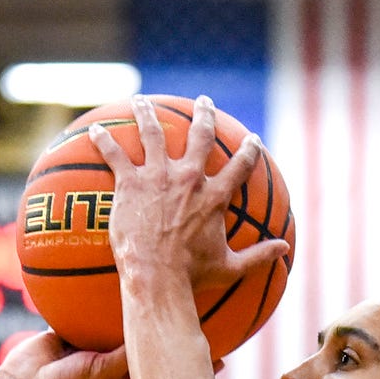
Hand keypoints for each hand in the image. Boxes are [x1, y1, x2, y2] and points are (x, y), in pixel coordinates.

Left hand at [88, 95, 290, 291]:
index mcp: (214, 197)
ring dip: (146, 113)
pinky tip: (94, 129)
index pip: (239, 166)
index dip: (249, 151)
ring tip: (142, 101)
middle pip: (200, 136)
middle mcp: (189, 178)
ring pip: (153, 133)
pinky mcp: (130, 183)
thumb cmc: (193, 276)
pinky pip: (114, 154)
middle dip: (204, 115)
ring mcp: (158, 177)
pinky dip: (103, 140)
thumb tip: (285, 251)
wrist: (157, 276)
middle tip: (204, 102)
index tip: (251, 140)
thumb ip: (259, 255)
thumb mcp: (231, 267)